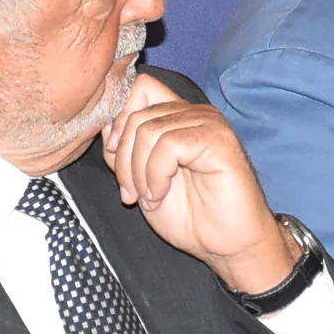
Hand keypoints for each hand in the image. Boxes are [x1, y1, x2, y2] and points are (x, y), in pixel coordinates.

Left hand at [102, 72, 295, 293]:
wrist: (227, 245)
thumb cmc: (191, 217)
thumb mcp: (141, 181)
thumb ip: (124, 153)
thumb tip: (107, 128)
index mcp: (178, 117)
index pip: (140, 88)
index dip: (120, 122)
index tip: (117, 161)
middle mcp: (195, 113)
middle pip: (137, 113)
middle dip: (123, 159)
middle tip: (131, 193)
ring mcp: (209, 123)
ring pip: (148, 130)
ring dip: (139, 172)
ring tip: (150, 197)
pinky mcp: (218, 140)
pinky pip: (169, 145)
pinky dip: (155, 175)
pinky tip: (161, 195)